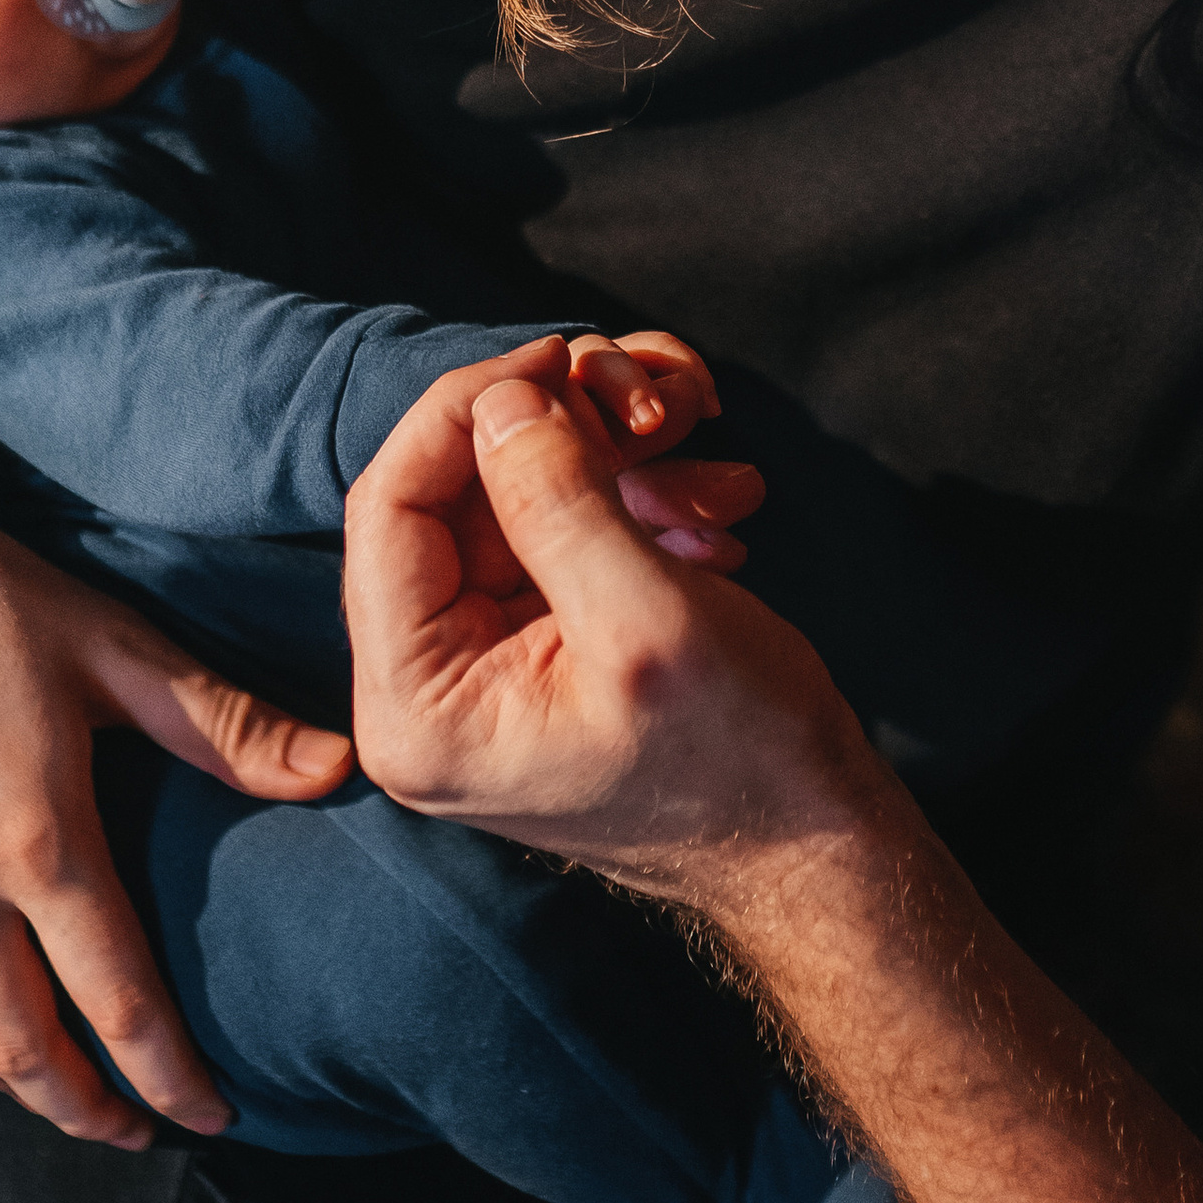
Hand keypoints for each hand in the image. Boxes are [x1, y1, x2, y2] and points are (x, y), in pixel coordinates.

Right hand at [0, 459, 351, 1145]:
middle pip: (22, 1050)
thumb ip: (225, 726)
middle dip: (87, 1111)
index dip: (168, 1076)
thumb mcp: (118, 650)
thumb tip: (336, 771)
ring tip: (66, 1104)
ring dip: (11, 1085)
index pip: (115, 1002)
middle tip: (143, 1137)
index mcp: (38, 844)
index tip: (214, 1120)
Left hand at [343, 352, 870, 909]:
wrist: (814, 843)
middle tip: (650, 400)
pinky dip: (633, 502)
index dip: (463, 414)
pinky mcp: (539, 649)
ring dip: (612, 459)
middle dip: (558, 431)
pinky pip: (561, 537)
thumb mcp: (645, 617)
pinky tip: (712, 511)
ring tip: (708, 453)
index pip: (388, 511)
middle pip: (453, 497)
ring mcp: (482, 671)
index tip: (553, 359)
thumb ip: (559, 499)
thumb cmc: (738, 756)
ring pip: (516, 504)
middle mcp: (427, 692)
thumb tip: (502, 397)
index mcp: (416, 710)